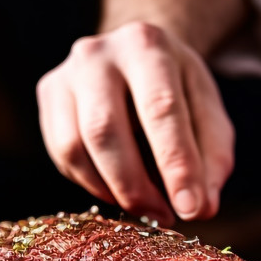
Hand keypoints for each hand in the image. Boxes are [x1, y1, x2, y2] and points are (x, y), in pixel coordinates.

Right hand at [36, 21, 234, 225]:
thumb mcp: (208, 112)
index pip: (160, 109)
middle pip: (104, 130)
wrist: (136, 56)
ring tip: (144, 206)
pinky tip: (118, 187)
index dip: (176, 165)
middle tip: (163, 216)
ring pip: (74, 147)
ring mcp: (65, 74)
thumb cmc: (176, 89)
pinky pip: (63, 155)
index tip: (191, 209)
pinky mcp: (49, 95)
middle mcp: (98, 53)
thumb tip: (201, 208)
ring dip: (111, 190)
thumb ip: (212, 157)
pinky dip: (93, 183)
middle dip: (135, 186)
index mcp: (147, 44)